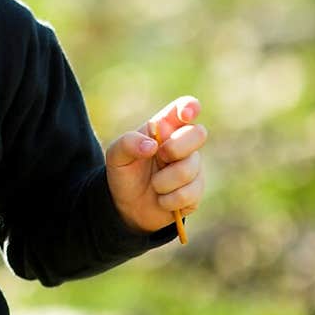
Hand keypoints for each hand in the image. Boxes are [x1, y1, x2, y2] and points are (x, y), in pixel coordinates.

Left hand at [105, 96, 206, 235]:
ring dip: (163, 181)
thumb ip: (127, 143)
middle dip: (176, 148)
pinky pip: (190, 193)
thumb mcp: (115, 156)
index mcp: (165, 128)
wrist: (128, 207)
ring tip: (154, 185)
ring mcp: (193, 166)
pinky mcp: (197, 190)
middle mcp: (183, 144)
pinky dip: (169, 200)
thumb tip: (151, 145)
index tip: (186, 114)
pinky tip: (162, 199)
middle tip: (160, 157)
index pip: (185, 108)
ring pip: (189, 169)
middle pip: (199, 133)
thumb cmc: (125, 173)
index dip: (189, 107)